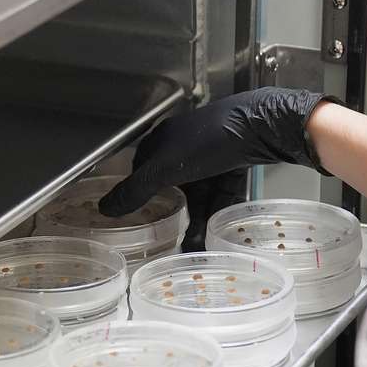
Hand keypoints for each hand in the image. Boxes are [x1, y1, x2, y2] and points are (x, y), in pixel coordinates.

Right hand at [99, 87, 336, 217]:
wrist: (262, 126)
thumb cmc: (211, 140)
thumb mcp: (167, 168)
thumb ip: (136, 190)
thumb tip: (104, 209)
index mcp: (163, 140)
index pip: (142, 170)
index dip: (139, 193)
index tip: (138, 218)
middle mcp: (185, 144)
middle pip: (172, 183)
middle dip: (171, 209)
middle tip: (167, 234)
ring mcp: (211, 152)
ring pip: (198, 190)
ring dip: (195, 214)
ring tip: (193, 240)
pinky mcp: (235, 161)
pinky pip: (220, 190)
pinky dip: (216, 208)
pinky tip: (214, 227)